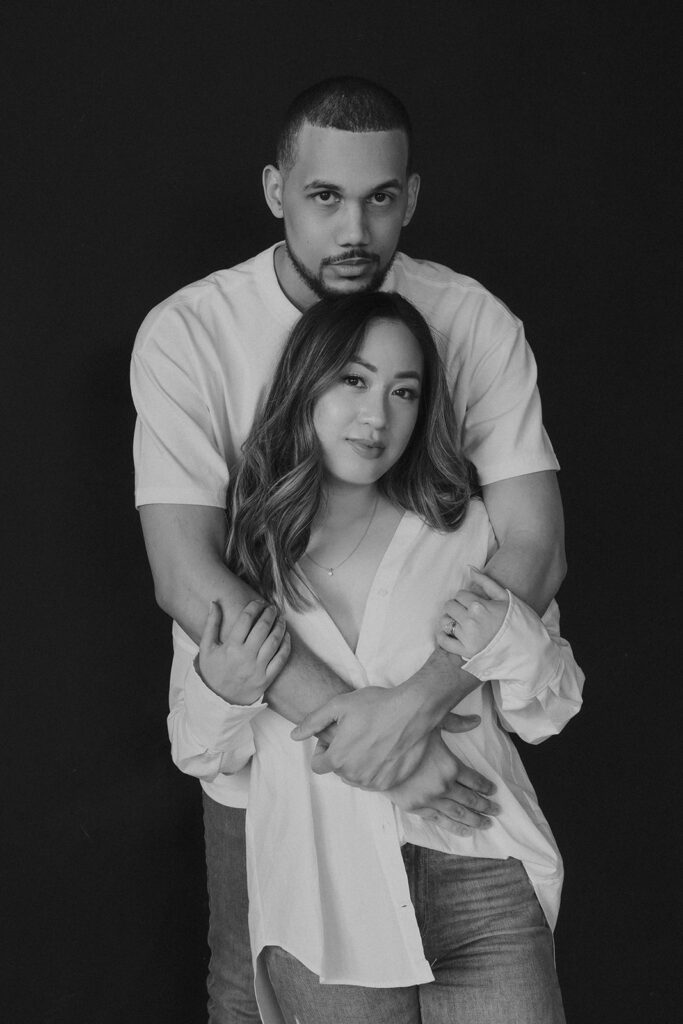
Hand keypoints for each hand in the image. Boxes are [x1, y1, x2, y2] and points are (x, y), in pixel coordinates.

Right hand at [198, 599, 290, 704]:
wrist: (217, 701)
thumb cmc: (211, 672)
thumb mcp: (207, 647)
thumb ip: (211, 624)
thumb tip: (214, 602)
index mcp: (230, 647)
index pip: (246, 620)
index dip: (254, 607)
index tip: (258, 602)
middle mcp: (245, 657)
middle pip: (262, 628)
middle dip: (269, 614)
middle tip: (272, 607)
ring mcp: (257, 669)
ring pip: (274, 642)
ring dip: (280, 627)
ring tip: (281, 618)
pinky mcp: (266, 680)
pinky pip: (280, 660)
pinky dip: (286, 646)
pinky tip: (286, 636)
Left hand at [291, 684, 480, 789]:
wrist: (413, 711)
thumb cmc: (376, 705)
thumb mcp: (339, 705)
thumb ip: (313, 722)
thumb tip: (294, 736)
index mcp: (338, 758)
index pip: (318, 766)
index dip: (324, 750)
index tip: (337, 737)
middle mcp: (354, 775)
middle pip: (338, 770)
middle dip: (343, 755)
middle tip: (357, 734)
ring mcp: (373, 781)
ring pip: (356, 777)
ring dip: (359, 763)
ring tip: (371, 741)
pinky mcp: (391, 783)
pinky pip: (374, 781)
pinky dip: (376, 769)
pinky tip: (384, 749)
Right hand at [386, 730, 499, 836]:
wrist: (376, 755)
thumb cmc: (405, 737)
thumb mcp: (432, 724)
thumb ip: (456, 722)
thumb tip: (476, 719)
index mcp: (450, 766)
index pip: (475, 780)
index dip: (486, 786)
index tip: (494, 791)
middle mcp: (443, 786)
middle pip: (471, 800)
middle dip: (486, 806)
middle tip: (497, 811)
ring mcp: (430, 800)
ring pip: (458, 814)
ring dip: (475, 820)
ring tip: (487, 825)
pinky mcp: (416, 808)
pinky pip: (440, 820)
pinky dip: (454, 827)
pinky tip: (465, 832)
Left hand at [438, 568, 508, 659]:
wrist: (527, 648)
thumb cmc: (517, 621)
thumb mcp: (505, 598)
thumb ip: (485, 582)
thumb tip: (468, 567)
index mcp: (480, 606)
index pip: (460, 594)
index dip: (466, 598)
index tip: (474, 604)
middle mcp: (470, 621)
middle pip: (450, 606)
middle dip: (457, 607)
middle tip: (467, 613)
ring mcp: (467, 637)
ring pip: (444, 622)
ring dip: (450, 621)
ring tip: (461, 624)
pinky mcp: (465, 652)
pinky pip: (443, 641)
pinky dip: (444, 636)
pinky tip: (452, 634)